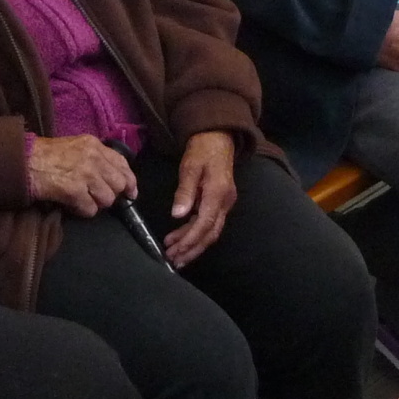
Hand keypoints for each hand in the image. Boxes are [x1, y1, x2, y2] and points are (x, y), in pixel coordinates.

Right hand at [28, 135, 137, 215]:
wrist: (25, 161)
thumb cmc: (47, 155)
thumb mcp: (76, 146)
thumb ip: (95, 157)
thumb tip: (113, 177)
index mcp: (95, 145)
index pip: (122, 164)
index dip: (130, 181)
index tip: (130, 193)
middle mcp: (93, 158)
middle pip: (118, 185)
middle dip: (111, 194)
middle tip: (97, 196)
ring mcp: (85, 174)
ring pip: (107, 200)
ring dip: (95, 204)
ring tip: (81, 199)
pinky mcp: (75, 191)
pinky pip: (90, 209)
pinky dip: (82, 210)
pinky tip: (72, 204)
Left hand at [164, 131, 236, 266]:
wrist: (218, 138)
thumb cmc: (202, 150)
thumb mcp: (190, 167)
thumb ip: (185, 191)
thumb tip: (178, 215)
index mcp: (218, 193)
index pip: (205, 223)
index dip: (190, 239)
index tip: (176, 250)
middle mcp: (225, 202)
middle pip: (210, 233)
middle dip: (192, 249)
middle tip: (174, 260)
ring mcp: (225, 203)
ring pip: (210, 231)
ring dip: (193, 244)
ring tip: (174, 253)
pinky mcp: (220, 203)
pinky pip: (209, 223)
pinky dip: (195, 233)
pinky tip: (181, 238)